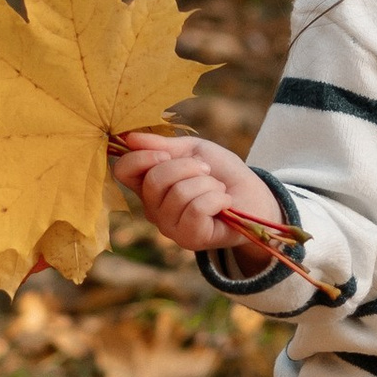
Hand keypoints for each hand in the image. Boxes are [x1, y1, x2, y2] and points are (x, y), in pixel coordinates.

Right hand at [113, 132, 283, 258]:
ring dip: (207, 184)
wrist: (253, 196)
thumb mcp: (192, 150)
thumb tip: (129, 138)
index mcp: (148, 184)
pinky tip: (224, 202)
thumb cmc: (220, 172)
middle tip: (205, 170)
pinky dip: (217, 198)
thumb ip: (162, 145)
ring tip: (217, 188)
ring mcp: (170, 227)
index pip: (123, 171)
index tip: (165, 153)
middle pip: (154, 180)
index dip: (140, 157)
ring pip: (179, 194)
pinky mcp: (190, 238)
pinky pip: (196, 209)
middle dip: (187, 167)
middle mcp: (153, 209)